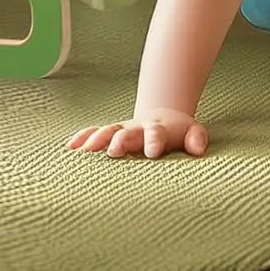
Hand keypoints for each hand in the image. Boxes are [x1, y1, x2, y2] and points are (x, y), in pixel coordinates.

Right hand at [66, 108, 208, 159]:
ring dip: (97, 139)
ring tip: (85, 151)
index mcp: (158, 129)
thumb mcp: (192, 132)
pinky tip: (71, 147)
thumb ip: (197, 139)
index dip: (154, 141)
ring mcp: (121, 129)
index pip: (157, 133)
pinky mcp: (110, 133)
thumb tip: (198, 149)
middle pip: (127, 131)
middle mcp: (137, 128)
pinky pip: (94, 133)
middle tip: (114, 152)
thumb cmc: (178, 133)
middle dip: (120, 140)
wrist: (163, 117)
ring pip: (107, 131)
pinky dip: (83, 138)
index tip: (152, 152)